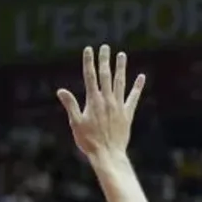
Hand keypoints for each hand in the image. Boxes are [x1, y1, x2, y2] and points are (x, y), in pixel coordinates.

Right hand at [56, 45, 145, 159]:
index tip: (89, 50)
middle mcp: (107, 100)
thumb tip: (60, 91)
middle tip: (105, 47)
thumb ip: (70, 105)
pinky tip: (141, 77)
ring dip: (121, 68)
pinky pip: (133, 97)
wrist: (108, 154)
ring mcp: (119, 106)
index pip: (90, 77)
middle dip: (105, 60)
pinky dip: (137, 87)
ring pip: (120, 83)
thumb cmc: (88, 141)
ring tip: (122, 55)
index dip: (89, 62)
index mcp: (93, 101)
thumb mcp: (75, 123)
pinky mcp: (127, 114)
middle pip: (106, 76)